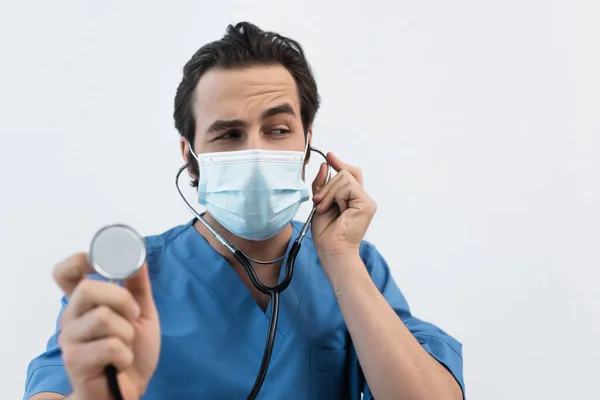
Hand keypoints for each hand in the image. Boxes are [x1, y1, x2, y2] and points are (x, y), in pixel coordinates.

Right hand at [54, 253, 160, 399]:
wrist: (130, 390)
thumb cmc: (133, 352)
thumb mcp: (143, 314)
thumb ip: (138, 287)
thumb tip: (138, 257)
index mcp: (85, 304)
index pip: (65, 274)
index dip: (79, 261)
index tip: (101, 262)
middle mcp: (72, 319)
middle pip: (88, 289)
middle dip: (122, 300)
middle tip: (134, 316)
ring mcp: (71, 341)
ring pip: (103, 318)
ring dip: (127, 333)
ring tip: (126, 345)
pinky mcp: (76, 362)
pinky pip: (110, 346)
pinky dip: (126, 354)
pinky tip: (121, 363)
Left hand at [311, 153, 376, 264]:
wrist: (331, 249)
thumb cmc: (326, 232)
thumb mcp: (319, 202)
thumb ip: (322, 185)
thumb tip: (324, 165)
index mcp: (352, 198)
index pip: (350, 173)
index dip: (339, 163)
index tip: (329, 156)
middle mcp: (361, 198)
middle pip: (345, 173)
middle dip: (327, 185)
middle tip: (318, 202)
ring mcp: (366, 201)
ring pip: (344, 178)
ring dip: (328, 192)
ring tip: (323, 208)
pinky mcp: (367, 204)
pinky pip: (348, 187)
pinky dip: (335, 196)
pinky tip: (334, 209)